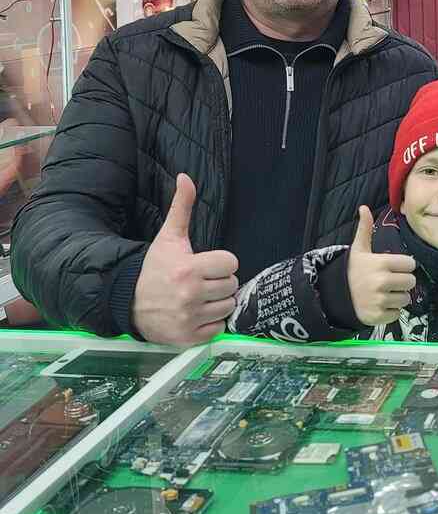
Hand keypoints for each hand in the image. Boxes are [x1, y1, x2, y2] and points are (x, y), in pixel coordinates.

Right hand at [131, 174, 238, 346]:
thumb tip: (186, 177)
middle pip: (232, 285)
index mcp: (189, 268)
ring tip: (200, 297)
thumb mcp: (168, 237)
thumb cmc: (155, 269)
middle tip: (203, 281)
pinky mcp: (189, 337)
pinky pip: (219, 328)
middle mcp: (190, 295)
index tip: (207, 264)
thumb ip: (181, 207)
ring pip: (228, 306)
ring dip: (218, 302)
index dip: (221, 262)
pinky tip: (197, 313)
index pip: (231, 263)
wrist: (129, 302)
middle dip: (220, 282)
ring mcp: (190, 318)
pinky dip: (211, 322)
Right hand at [347, 206, 415, 326]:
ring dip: (397, 297)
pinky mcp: (378, 316)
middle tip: (390, 282)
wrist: (334, 296)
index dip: (404, 266)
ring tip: (384, 293)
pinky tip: (379, 305)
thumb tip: (364, 207)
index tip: (394, 267)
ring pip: (405, 299)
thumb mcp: (358, 249)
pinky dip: (390, 312)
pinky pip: (397, 314)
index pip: (410, 264)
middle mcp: (382, 281)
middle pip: (411, 282)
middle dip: (402, 282)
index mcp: (381, 263)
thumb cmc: (352, 271)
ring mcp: (380, 300)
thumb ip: (365, 228)